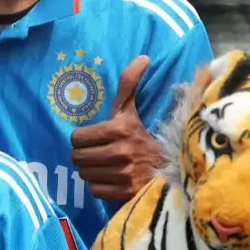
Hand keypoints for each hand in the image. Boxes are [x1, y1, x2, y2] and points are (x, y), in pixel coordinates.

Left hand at [70, 56, 163, 201]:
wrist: (171, 167)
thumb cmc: (145, 136)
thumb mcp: (133, 110)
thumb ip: (129, 84)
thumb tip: (142, 56)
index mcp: (120, 128)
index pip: (77, 138)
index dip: (83, 138)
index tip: (95, 138)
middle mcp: (120, 152)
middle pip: (77, 158)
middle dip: (85, 155)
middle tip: (98, 152)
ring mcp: (123, 174)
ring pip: (85, 174)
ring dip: (92, 171)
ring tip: (106, 165)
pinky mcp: (124, 192)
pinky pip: (94, 190)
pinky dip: (100, 186)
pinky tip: (112, 179)